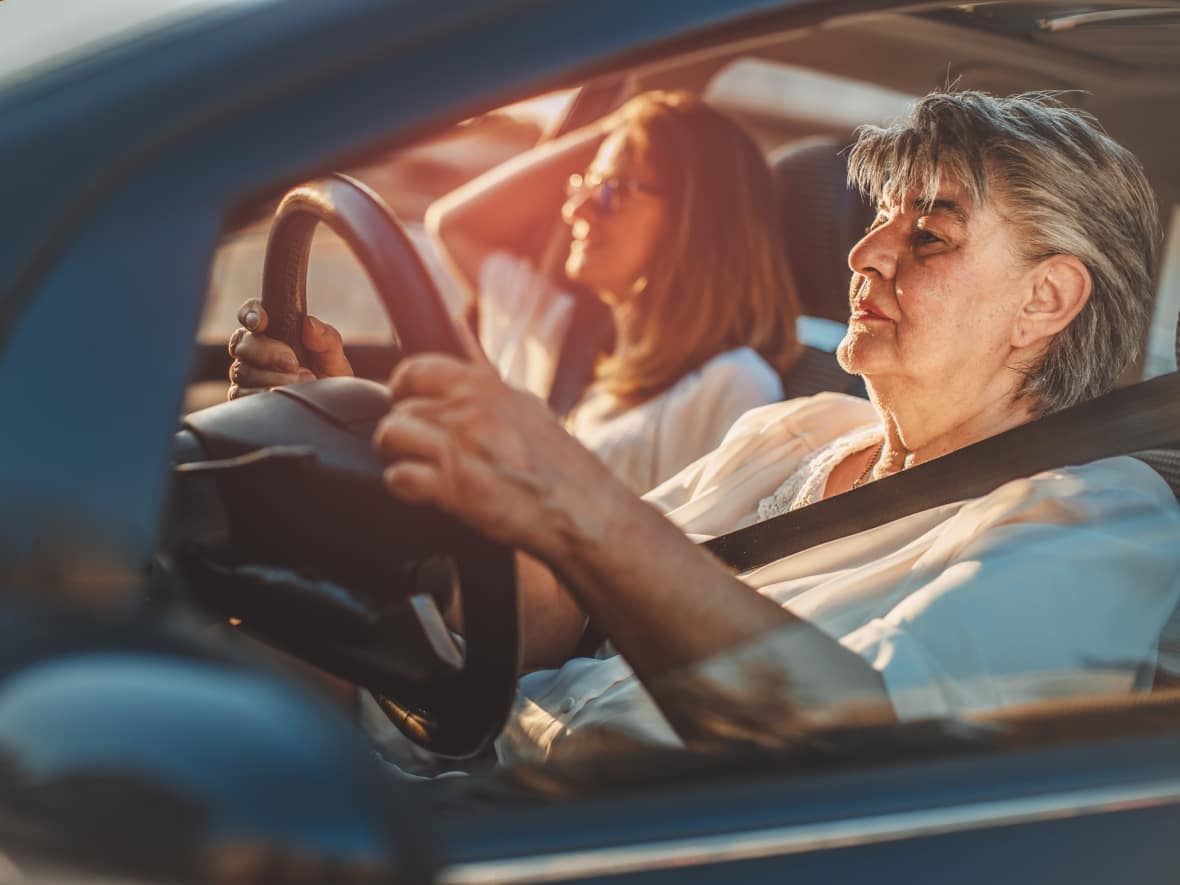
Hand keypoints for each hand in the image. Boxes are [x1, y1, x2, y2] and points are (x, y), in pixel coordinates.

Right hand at [226, 299, 353, 399]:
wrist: (328, 407)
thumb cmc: (329, 377)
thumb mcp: (333, 357)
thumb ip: (325, 338)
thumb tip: (310, 322)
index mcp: (272, 331)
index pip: (250, 314)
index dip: (250, 314)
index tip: (262, 323)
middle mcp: (254, 351)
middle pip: (242, 343)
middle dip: (267, 352)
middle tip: (293, 363)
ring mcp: (247, 375)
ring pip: (241, 370)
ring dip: (271, 377)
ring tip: (302, 382)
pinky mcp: (245, 397)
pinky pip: (240, 394)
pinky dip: (262, 393)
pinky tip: (283, 394)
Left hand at [372, 353, 624, 564]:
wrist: (583, 510)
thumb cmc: (558, 462)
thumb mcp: (524, 403)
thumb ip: (483, 368)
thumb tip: (458, 327)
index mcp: (485, 387)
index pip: (414, 369)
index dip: (403, 390)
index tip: (410, 405)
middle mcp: (470, 412)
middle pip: (399, 408)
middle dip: (404, 430)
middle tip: (421, 447)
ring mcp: (460, 449)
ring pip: (390, 436)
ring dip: (396, 455)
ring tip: (417, 465)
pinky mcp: (454, 489)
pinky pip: (398, 477)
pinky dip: (403, 486)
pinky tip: (423, 490)